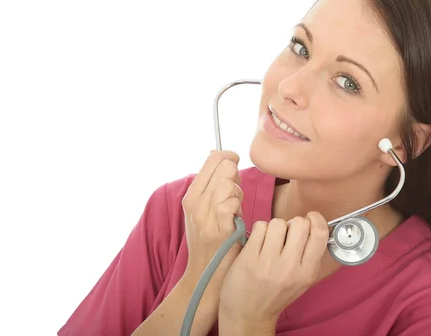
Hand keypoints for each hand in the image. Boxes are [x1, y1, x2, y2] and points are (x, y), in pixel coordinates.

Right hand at [181, 150, 243, 291]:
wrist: (206, 276)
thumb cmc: (214, 241)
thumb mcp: (207, 209)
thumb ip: (215, 183)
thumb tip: (222, 153)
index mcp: (191, 195)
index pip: (213, 157)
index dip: (230, 158)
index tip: (235, 172)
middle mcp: (194, 202)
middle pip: (224, 166)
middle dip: (236, 177)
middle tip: (235, 197)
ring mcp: (204, 216)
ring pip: (228, 183)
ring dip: (238, 195)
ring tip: (235, 211)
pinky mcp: (216, 229)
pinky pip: (231, 203)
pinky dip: (238, 209)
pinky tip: (235, 221)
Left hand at [218, 212, 329, 331]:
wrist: (249, 314)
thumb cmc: (277, 294)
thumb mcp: (303, 280)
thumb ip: (310, 255)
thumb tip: (315, 224)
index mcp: (307, 273)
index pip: (320, 234)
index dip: (316, 219)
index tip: (310, 218)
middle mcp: (289, 267)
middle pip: (300, 223)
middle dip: (293, 224)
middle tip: (286, 235)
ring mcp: (268, 262)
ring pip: (278, 222)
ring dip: (274, 227)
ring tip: (270, 241)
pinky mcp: (248, 258)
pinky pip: (260, 226)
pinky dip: (260, 230)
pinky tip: (258, 243)